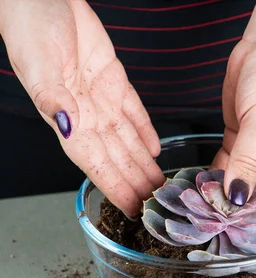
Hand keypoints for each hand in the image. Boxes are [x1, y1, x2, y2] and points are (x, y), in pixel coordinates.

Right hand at [0, 0, 163, 216]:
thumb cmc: (29, 26)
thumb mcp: (37, 63)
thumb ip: (52, 97)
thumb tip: (68, 127)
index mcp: (68, 117)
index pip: (96, 163)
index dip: (115, 187)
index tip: (132, 209)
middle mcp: (88, 114)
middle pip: (118, 158)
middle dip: (136, 183)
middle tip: (157, 205)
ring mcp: (102, 98)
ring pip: (129, 140)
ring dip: (145, 164)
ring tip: (161, 185)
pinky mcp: (114, 80)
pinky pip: (134, 112)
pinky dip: (146, 131)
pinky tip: (156, 149)